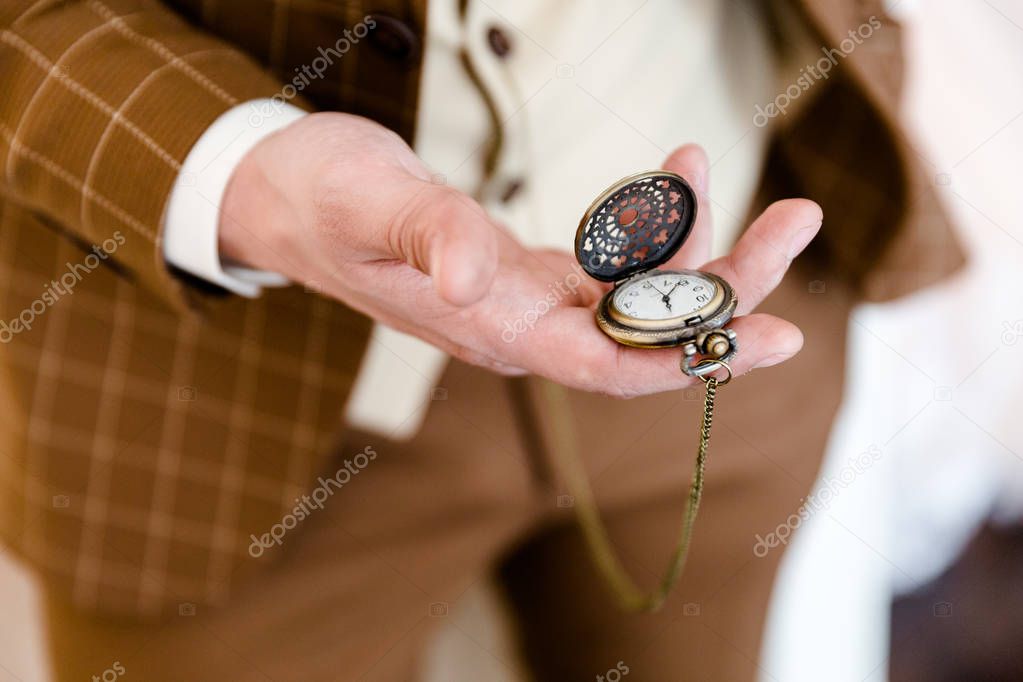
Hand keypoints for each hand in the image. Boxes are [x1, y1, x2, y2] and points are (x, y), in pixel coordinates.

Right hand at [219, 112, 820, 397]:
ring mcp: (530, 303)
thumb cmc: (321, 200)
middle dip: (729, 285)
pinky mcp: (529, 272)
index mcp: (495, 331)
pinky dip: (651, 220)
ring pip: (639, 294)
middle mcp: (524, 329)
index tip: (780, 333)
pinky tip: (676, 168)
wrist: (286, 193)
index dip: (699, 357)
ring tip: (732, 174)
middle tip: (797, 219)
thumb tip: (477, 283)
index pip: (614, 366)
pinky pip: (612, 259)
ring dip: (701, 243)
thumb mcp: (372, 208)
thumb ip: (430, 240)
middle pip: (650, 331)